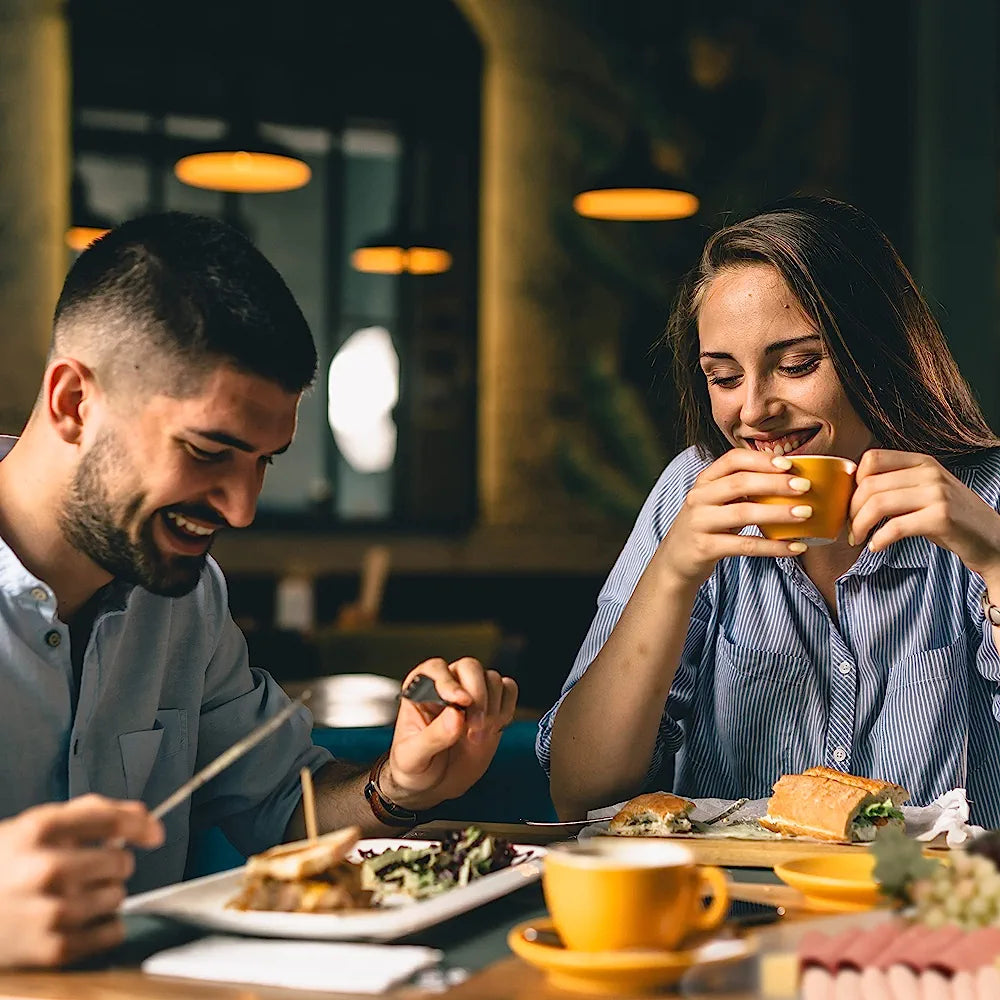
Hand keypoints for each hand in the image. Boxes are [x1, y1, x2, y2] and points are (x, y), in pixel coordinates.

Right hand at [0, 794, 163, 967]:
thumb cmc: (3, 867)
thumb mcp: (34, 828)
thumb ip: (90, 813)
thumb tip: (144, 817)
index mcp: (41, 830)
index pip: (111, 821)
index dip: (140, 825)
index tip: (153, 833)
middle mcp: (46, 868)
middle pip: (120, 862)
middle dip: (113, 865)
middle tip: (90, 870)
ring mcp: (50, 910)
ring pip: (117, 897)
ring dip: (106, 896)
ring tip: (76, 896)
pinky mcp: (53, 949)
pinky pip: (111, 932)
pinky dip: (105, 927)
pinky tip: (81, 920)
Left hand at [381, 657, 517, 811]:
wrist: (433, 786)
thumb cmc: (414, 768)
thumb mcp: (412, 758)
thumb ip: (432, 737)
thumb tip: (455, 715)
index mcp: (419, 691)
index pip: (436, 669)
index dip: (449, 682)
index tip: (461, 704)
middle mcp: (446, 686)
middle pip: (470, 667)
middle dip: (478, 696)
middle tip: (474, 727)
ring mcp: (471, 695)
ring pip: (491, 678)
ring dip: (492, 707)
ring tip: (479, 735)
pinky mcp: (492, 706)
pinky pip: (508, 690)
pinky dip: (507, 708)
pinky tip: (494, 728)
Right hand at [658, 448, 820, 588]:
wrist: (676, 559)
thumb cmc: (707, 525)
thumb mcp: (717, 501)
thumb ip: (743, 488)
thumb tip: (792, 479)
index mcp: (705, 480)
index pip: (733, 460)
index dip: (761, 459)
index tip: (790, 463)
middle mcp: (699, 497)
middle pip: (740, 483)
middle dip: (775, 483)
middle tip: (805, 486)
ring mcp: (700, 522)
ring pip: (743, 513)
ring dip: (778, 512)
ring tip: (806, 513)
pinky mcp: (705, 548)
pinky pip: (745, 546)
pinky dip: (773, 546)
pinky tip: (795, 547)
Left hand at [850, 450, 999, 575]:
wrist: (994, 541)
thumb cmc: (953, 520)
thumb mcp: (926, 493)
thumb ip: (897, 486)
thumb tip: (853, 491)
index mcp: (923, 462)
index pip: (871, 458)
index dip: (854, 483)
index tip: (851, 503)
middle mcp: (930, 472)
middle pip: (869, 485)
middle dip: (851, 510)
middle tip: (851, 528)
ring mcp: (937, 493)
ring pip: (878, 504)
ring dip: (860, 525)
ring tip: (858, 539)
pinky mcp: (941, 518)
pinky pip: (895, 527)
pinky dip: (878, 540)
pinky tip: (876, 547)